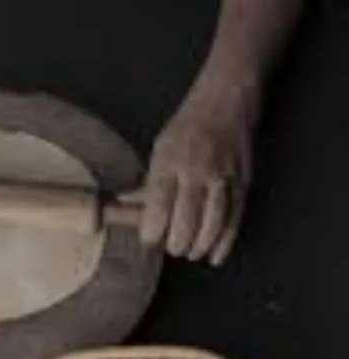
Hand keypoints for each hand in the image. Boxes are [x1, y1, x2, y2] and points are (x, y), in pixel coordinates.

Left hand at [140, 81, 257, 265]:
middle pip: (186, 220)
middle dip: (176, 243)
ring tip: (190, 252)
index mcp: (170, 160)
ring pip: (211, 224)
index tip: (149, 239)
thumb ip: (148, 184)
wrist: (227, 98)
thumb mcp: (160, 149)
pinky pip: (234, 219)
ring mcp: (222, 176)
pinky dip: (224, 243)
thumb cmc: (187, 127)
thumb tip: (121, 211)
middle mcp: (196, 169)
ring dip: (199, 246)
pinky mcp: (242, 182)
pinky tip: (214, 256)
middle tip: (172, 247)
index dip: (152, 229)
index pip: (158, 204)